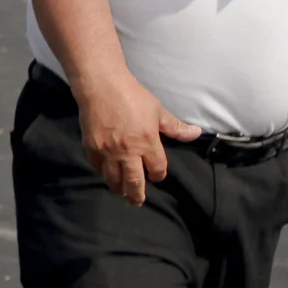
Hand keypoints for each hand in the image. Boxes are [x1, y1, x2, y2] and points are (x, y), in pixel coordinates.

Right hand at [73, 69, 200, 205]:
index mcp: (147, 143)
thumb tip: (196, 134)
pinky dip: (103, 174)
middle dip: (137, 195)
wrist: (101, 85)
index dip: (158, 174)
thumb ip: (175, 127)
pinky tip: (107, 174)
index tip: (156, 174)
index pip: (157, 169)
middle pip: (134, 183)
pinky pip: (98, 168)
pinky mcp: (92, 148)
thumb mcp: (157, 110)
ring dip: (119, 189)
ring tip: (122, 193)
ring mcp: (108, 152)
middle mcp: (128, 152)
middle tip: (137, 202)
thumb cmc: (132, 95)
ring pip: (114, 180)